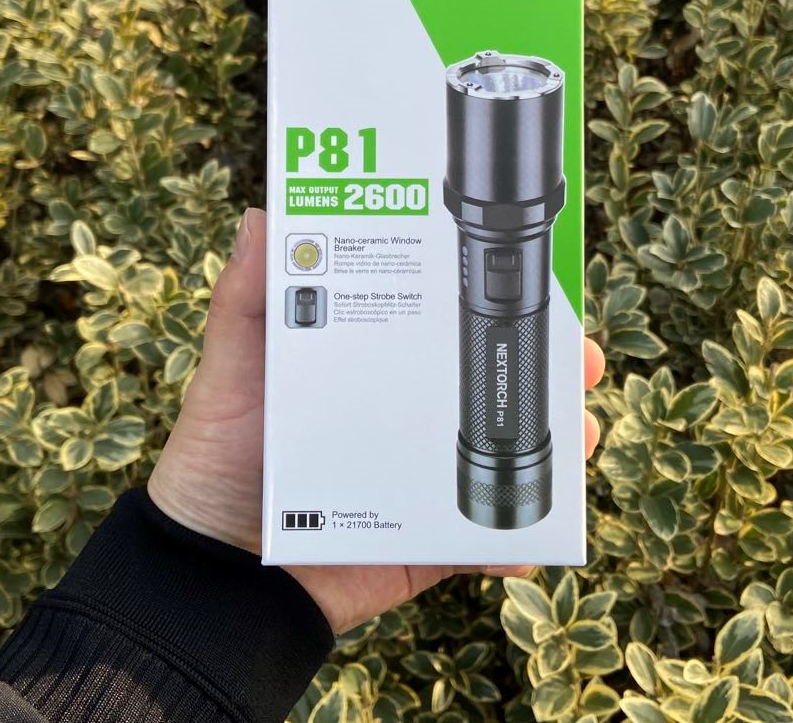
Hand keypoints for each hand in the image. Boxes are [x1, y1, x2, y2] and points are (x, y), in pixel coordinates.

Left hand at [148, 208, 605, 631]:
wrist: (210, 577)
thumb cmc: (212, 462)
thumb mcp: (227, 370)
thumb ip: (244, 301)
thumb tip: (262, 217)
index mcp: (364, 367)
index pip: (434, 322)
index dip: (482, 301)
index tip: (532, 281)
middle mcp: (399, 418)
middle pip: (481, 384)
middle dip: (542, 367)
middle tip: (579, 358)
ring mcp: (415, 482)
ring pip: (497, 455)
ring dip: (551, 444)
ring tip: (583, 434)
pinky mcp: (419, 545)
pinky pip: (477, 541)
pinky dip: (511, 542)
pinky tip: (529, 536)